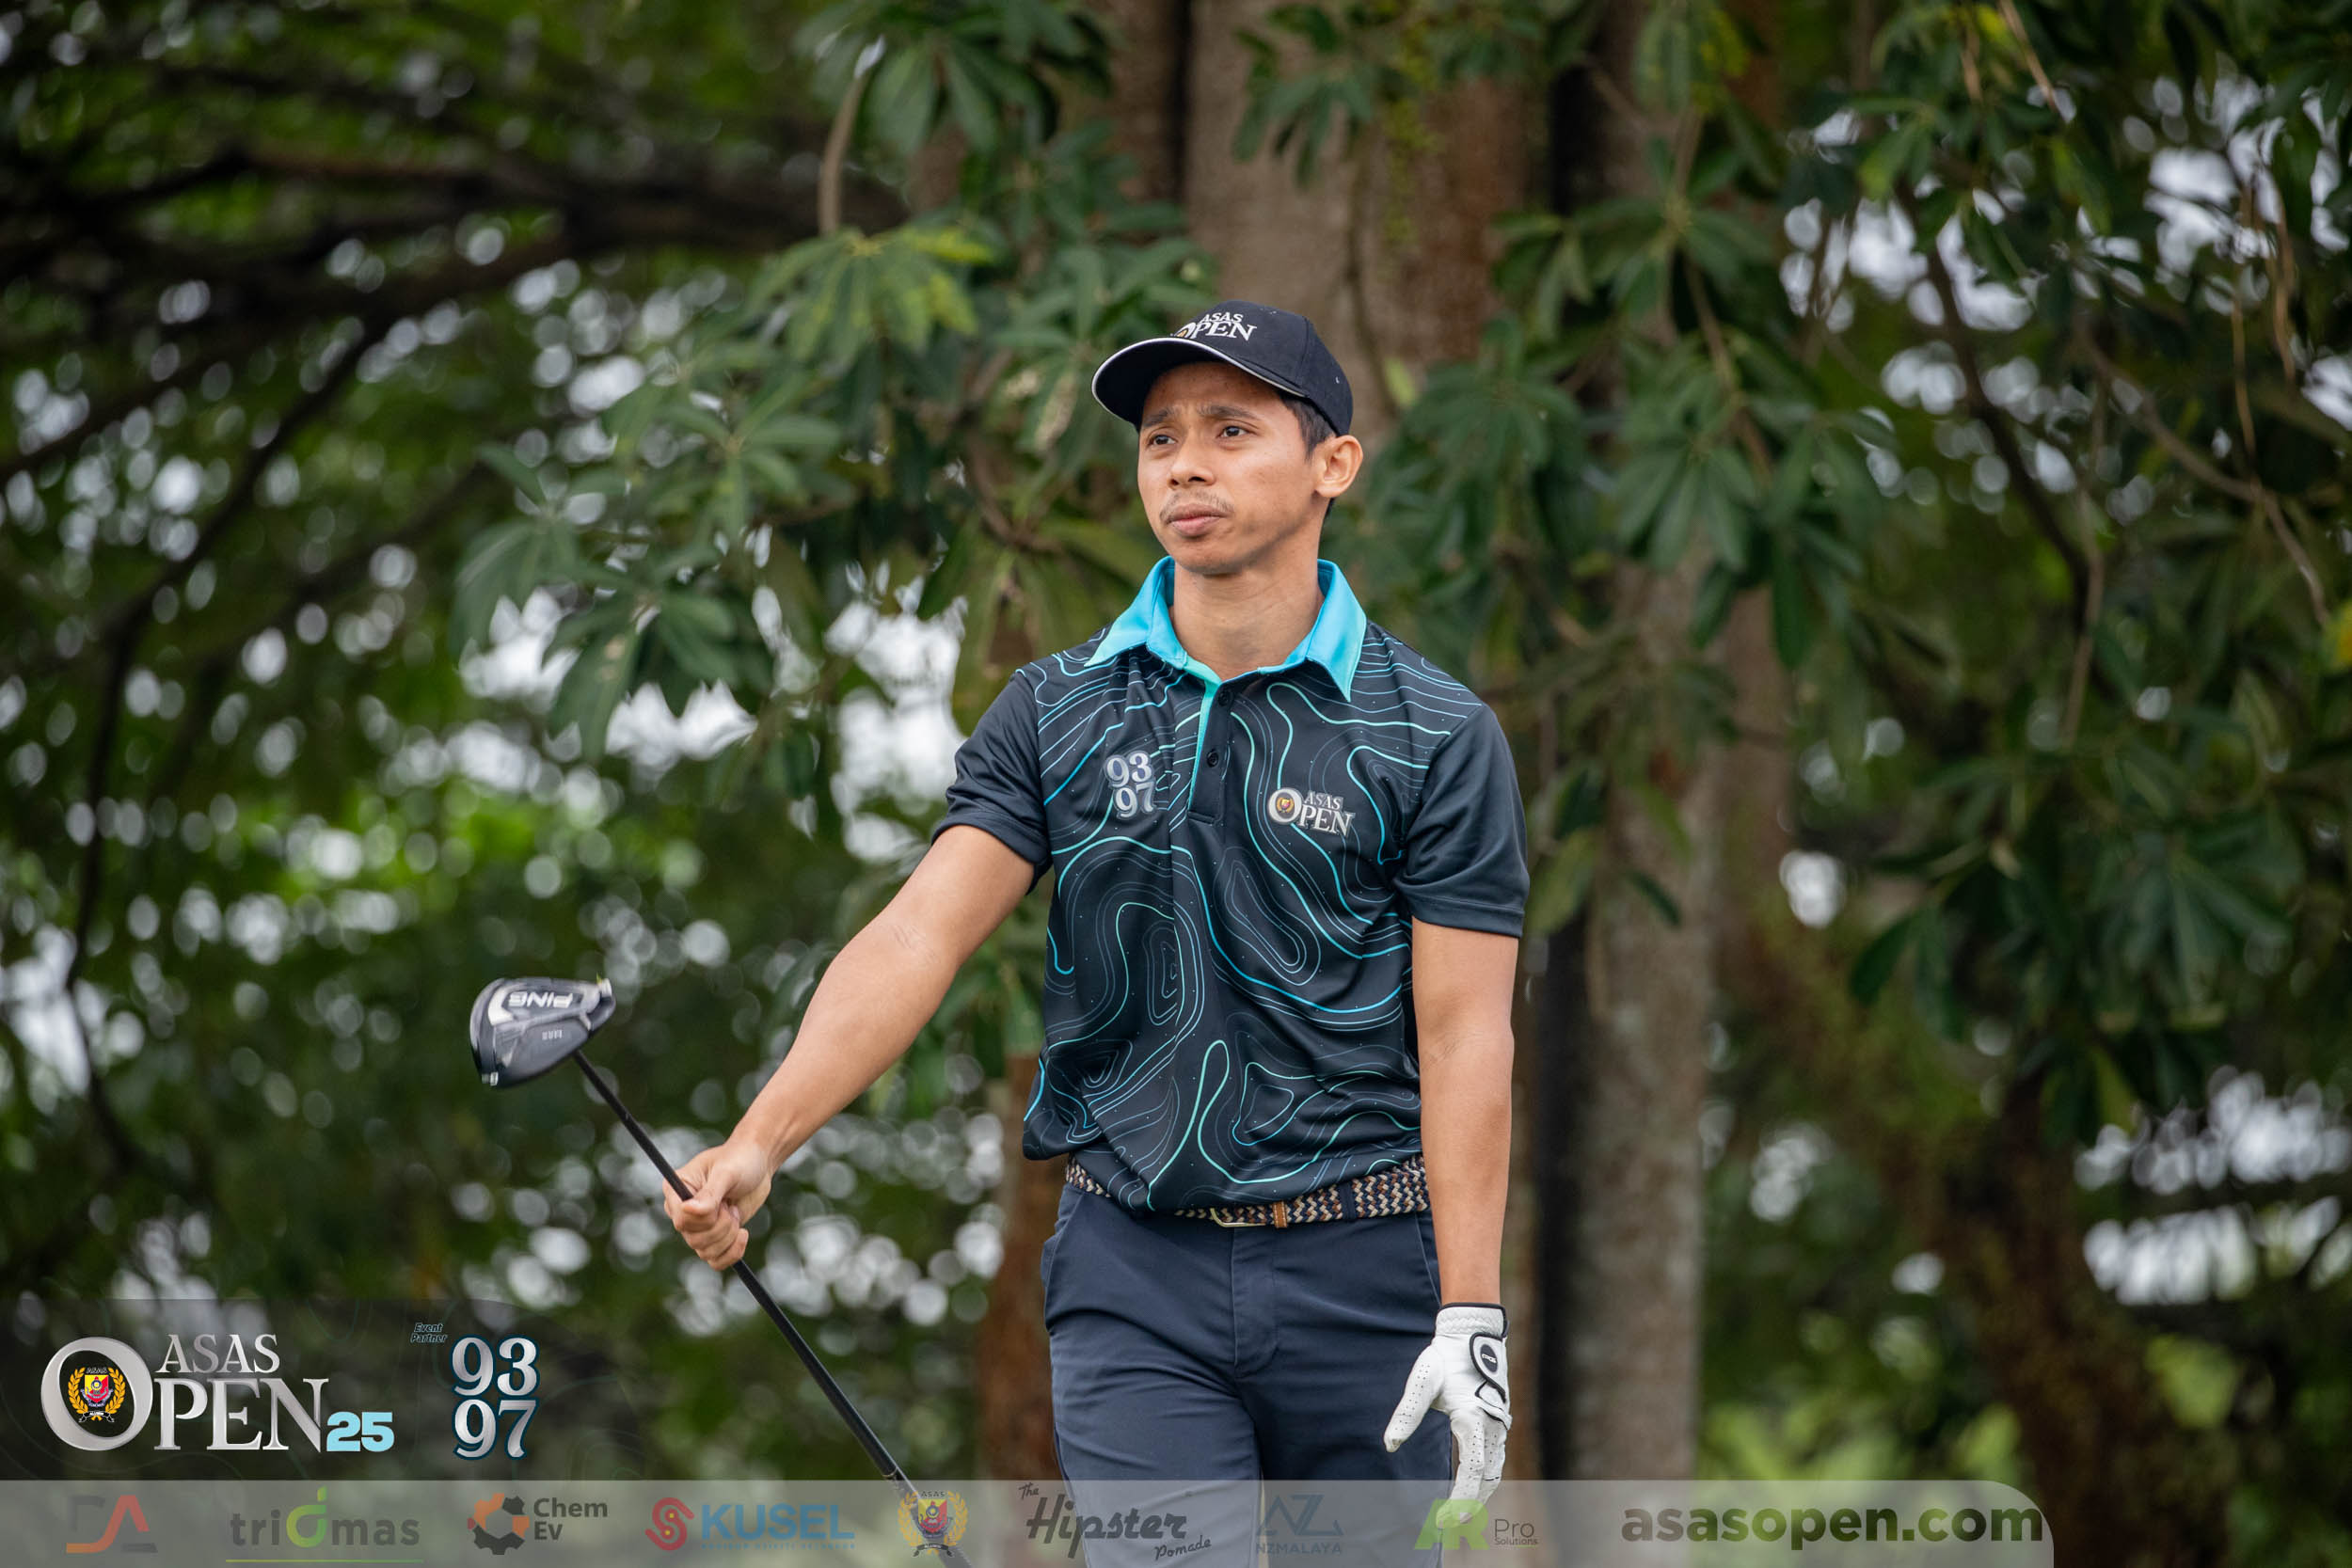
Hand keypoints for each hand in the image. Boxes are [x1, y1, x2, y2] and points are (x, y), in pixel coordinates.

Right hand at [663, 1138, 775, 1269]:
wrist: (757, 1164)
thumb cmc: (739, 1160)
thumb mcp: (726, 1173)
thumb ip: (709, 1194)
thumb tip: (688, 1210)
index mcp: (675, 1190)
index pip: (681, 1220)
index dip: (705, 1218)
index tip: (722, 1202)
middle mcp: (681, 1211)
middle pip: (694, 1239)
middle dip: (722, 1226)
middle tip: (731, 1206)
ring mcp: (696, 1226)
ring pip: (705, 1252)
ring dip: (729, 1236)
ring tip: (734, 1212)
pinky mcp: (713, 1237)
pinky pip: (715, 1261)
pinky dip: (732, 1253)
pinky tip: (743, 1234)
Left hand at [1382, 1303, 1509, 1502]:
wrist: (1472, 1333)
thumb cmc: (1445, 1358)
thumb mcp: (1422, 1382)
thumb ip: (1407, 1413)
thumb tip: (1390, 1445)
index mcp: (1474, 1419)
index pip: (1474, 1471)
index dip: (1462, 1499)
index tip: (1447, 1518)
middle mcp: (1492, 1426)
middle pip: (1488, 1478)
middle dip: (1471, 1504)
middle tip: (1447, 1524)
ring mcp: (1499, 1424)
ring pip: (1495, 1470)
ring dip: (1480, 1494)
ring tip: (1459, 1512)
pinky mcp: (1499, 1421)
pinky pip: (1496, 1458)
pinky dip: (1486, 1478)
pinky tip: (1472, 1485)